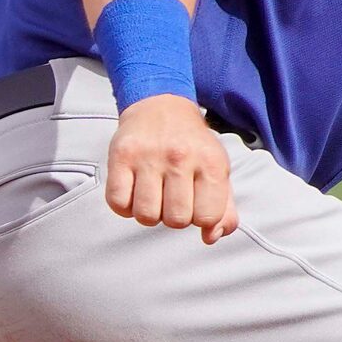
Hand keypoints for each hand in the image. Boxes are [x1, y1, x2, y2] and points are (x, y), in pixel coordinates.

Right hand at [104, 95, 237, 240]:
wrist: (161, 105)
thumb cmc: (191, 145)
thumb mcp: (218, 171)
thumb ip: (224, 209)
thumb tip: (211, 236)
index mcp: (211, 162)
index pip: (207, 217)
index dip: (200, 219)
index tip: (195, 204)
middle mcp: (181, 157)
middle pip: (176, 220)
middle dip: (174, 218)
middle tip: (172, 198)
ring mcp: (149, 155)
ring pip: (146, 215)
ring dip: (149, 213)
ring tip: (153, 195)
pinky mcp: (121, 155)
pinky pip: (118, 203)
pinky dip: (124, 206)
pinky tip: (134, 192)